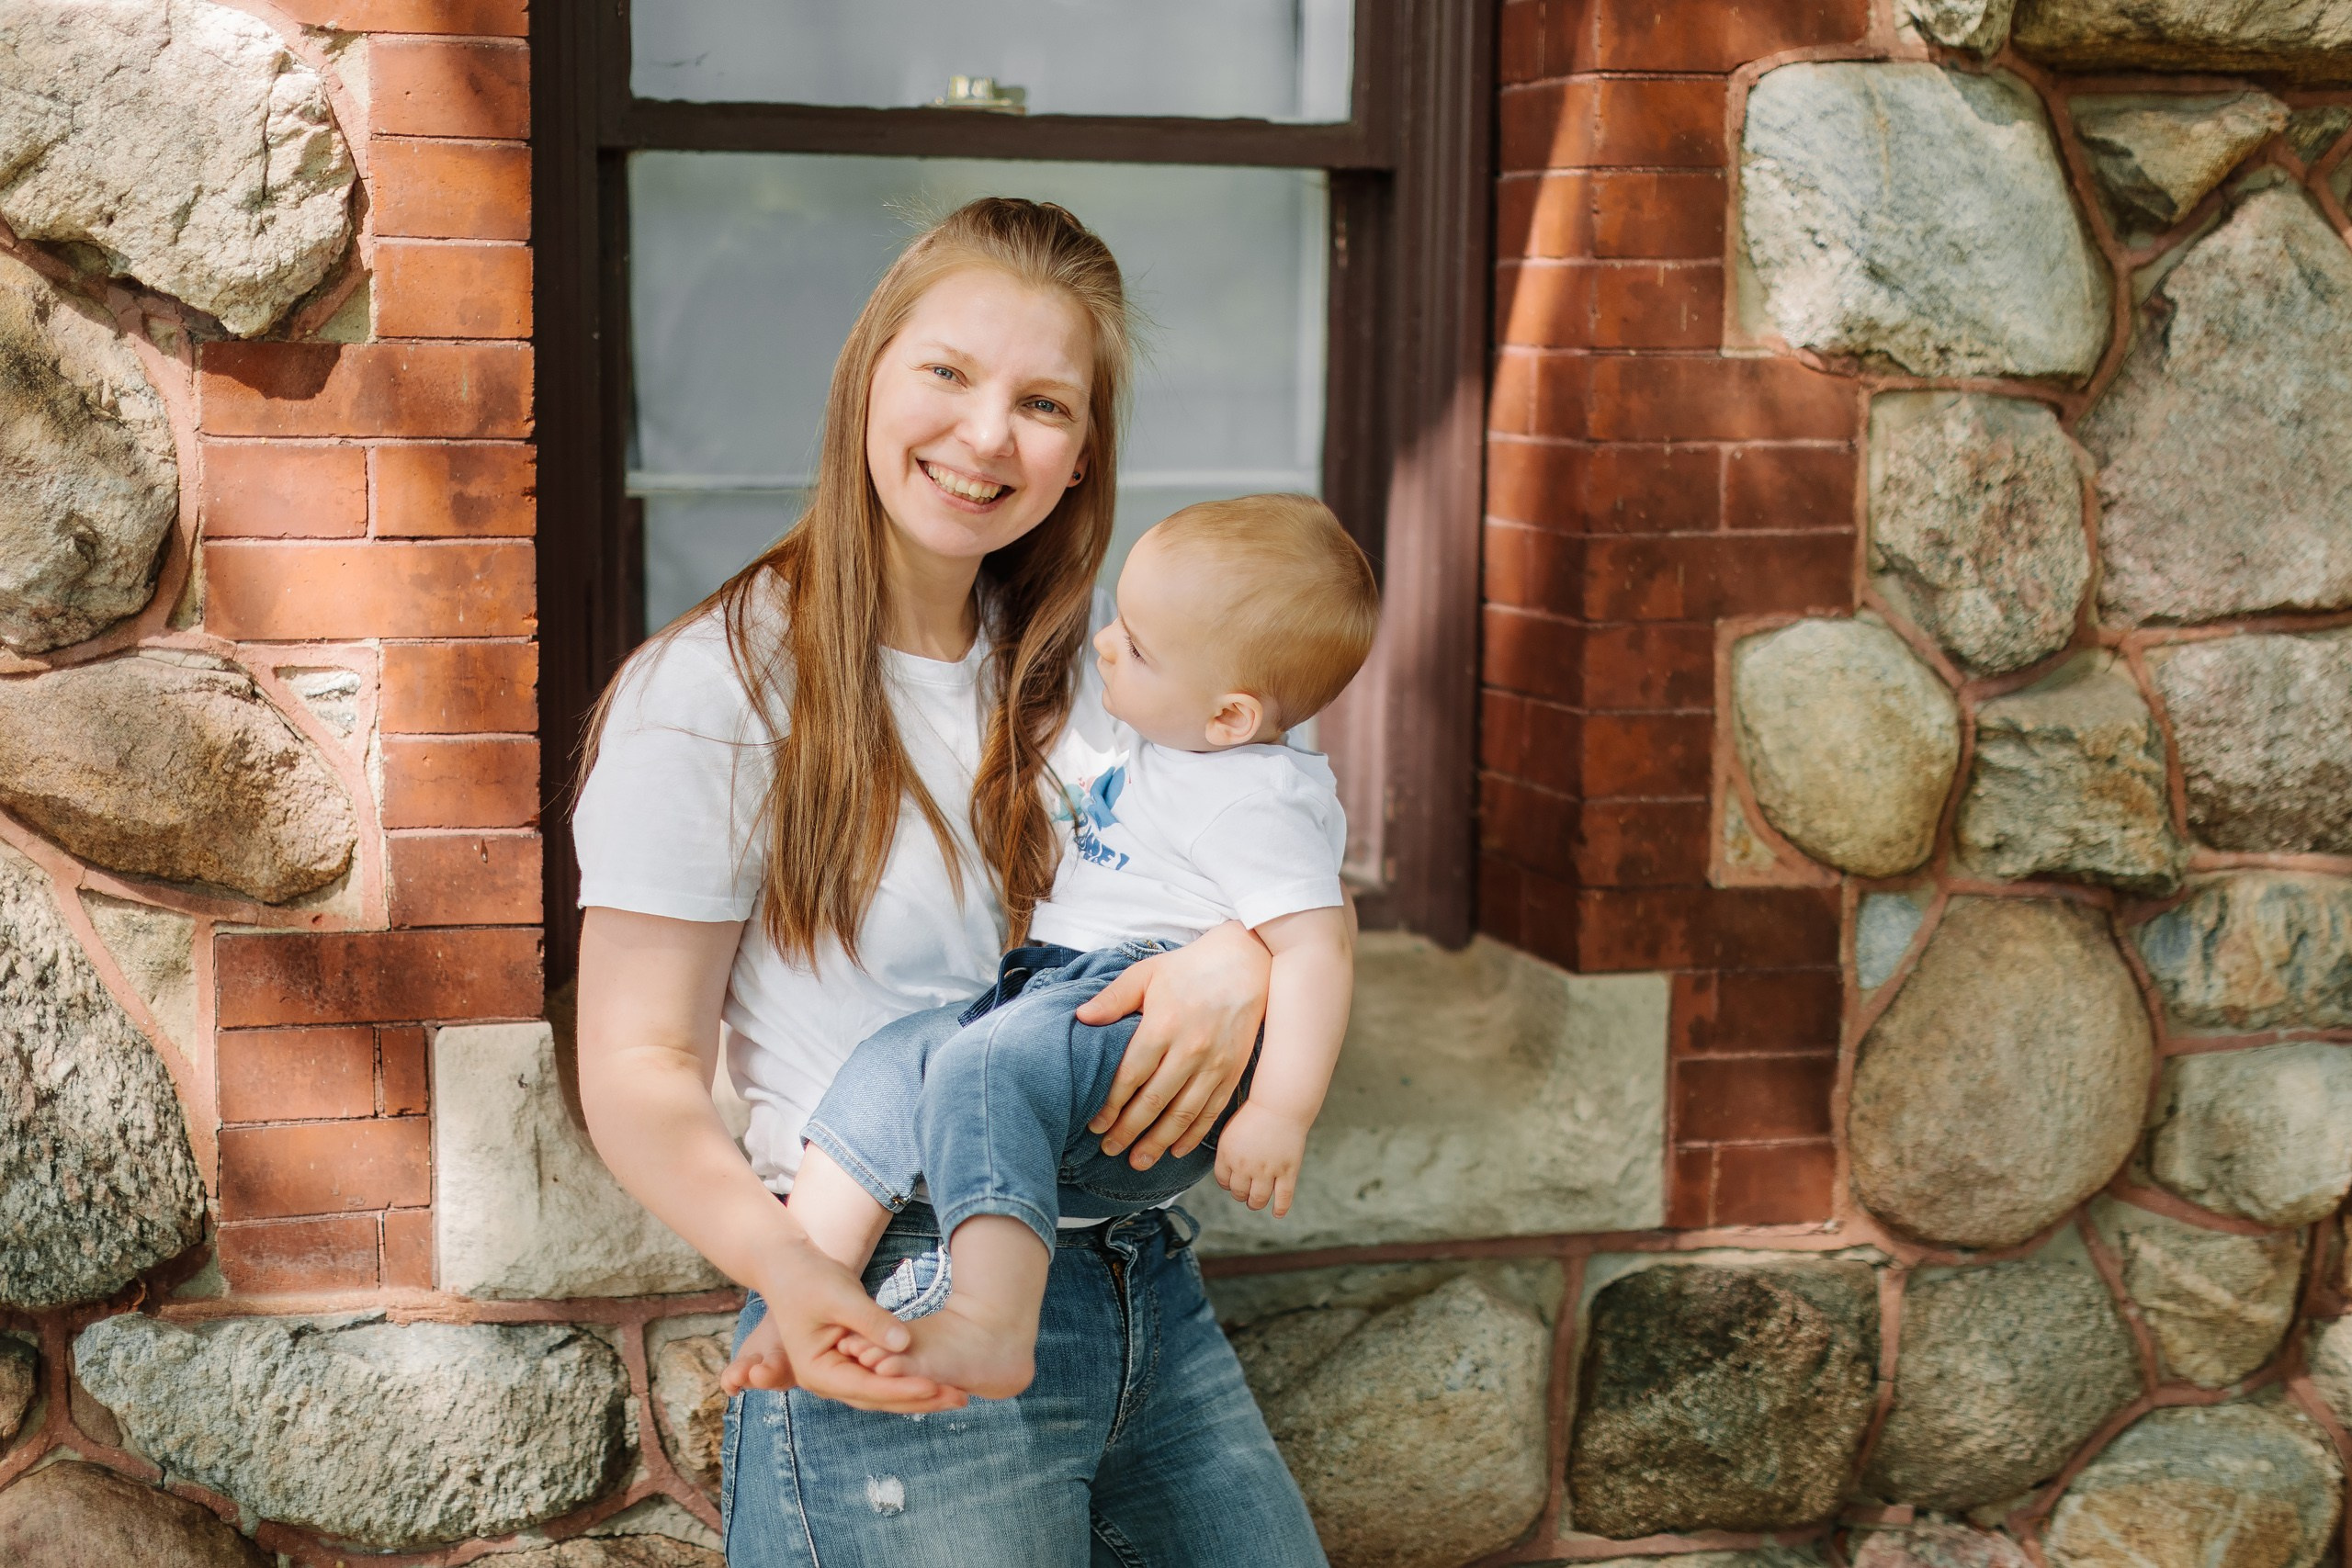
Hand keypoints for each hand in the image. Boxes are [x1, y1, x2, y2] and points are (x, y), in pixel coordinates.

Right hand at [733, 1235, 968, 1413]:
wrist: (791, 1267)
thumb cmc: (809, 1279)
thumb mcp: (841, 1297)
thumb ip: (871, 1322)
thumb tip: (905, 1344)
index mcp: (816, 1372)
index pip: (867, 1388)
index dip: (902, 1388)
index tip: (936, 1385)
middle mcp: (827, 1381)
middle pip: (880, 1399)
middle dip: (920, 1399)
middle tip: (960, 1397)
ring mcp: (840, 1374)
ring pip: (885, 1393)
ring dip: (920, 1395)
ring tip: (958, 1394)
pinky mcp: (852, 1363)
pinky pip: (884, 1378)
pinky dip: (909, 1379)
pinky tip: (938, 1381)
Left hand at [1076, 921, 1268, 1168]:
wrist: (1246, 962)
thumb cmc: (1189, 968)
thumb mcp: (1147, 972)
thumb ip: (1114, 998)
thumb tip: (1080, 1017)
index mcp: (1163, 1025)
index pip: (1130, 1077)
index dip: (1110, 1106)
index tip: (1094, 1125)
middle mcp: (1189, 1049)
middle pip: (1154, 1102)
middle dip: (1129, 1131)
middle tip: (1109, 1149)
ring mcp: (1215, 1063)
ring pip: (1183, 1113)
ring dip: (1159, 1142)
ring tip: (1138, 1161)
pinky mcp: (1233, 1071)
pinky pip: (1212, 1111)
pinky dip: (1194, 1135)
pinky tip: (1176, 1150)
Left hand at [1212, 1101, 1308, 1215]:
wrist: (1280, 1104)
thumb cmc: (1255, 1113)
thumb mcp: (1230, 1130)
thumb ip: (1226, 1152)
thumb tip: (1225, 1172)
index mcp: (1227, 1155)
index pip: (1223, 1181)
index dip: (1228, 1184)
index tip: (1233, 1182)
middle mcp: (1245, 1167)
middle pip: (1239, 1193)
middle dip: (1241, 1194)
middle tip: (1246, 1192)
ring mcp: (1267, 1171)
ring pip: (1258, 1200)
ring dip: (1255, 1203)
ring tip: (1256, 1202)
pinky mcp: (1287, 1171)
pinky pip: (1283, 1197)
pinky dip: (1280, 1208)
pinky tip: (1277, 1213)